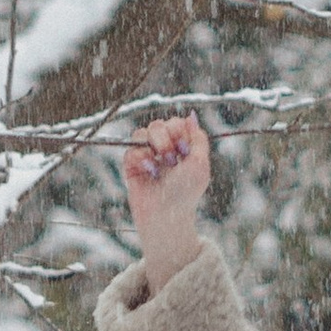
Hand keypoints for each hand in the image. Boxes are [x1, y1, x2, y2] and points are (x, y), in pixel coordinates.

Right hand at [119, 114, 211, 291]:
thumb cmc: (186, 193)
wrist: (166, 214)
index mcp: (182, 147)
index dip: (178, 131)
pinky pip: (131, 149)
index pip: (176, 123)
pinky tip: (148, 172)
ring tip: (159, 166)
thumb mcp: (200, 164)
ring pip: (142, 132)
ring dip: (153, 146)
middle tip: (171, 159)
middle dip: (165, 139)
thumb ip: (198, 138)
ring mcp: (147, 156)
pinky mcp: (131, 165)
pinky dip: (140, 158)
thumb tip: (190, 116)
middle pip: (159, 124)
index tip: (183, 149)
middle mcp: (164, 149)